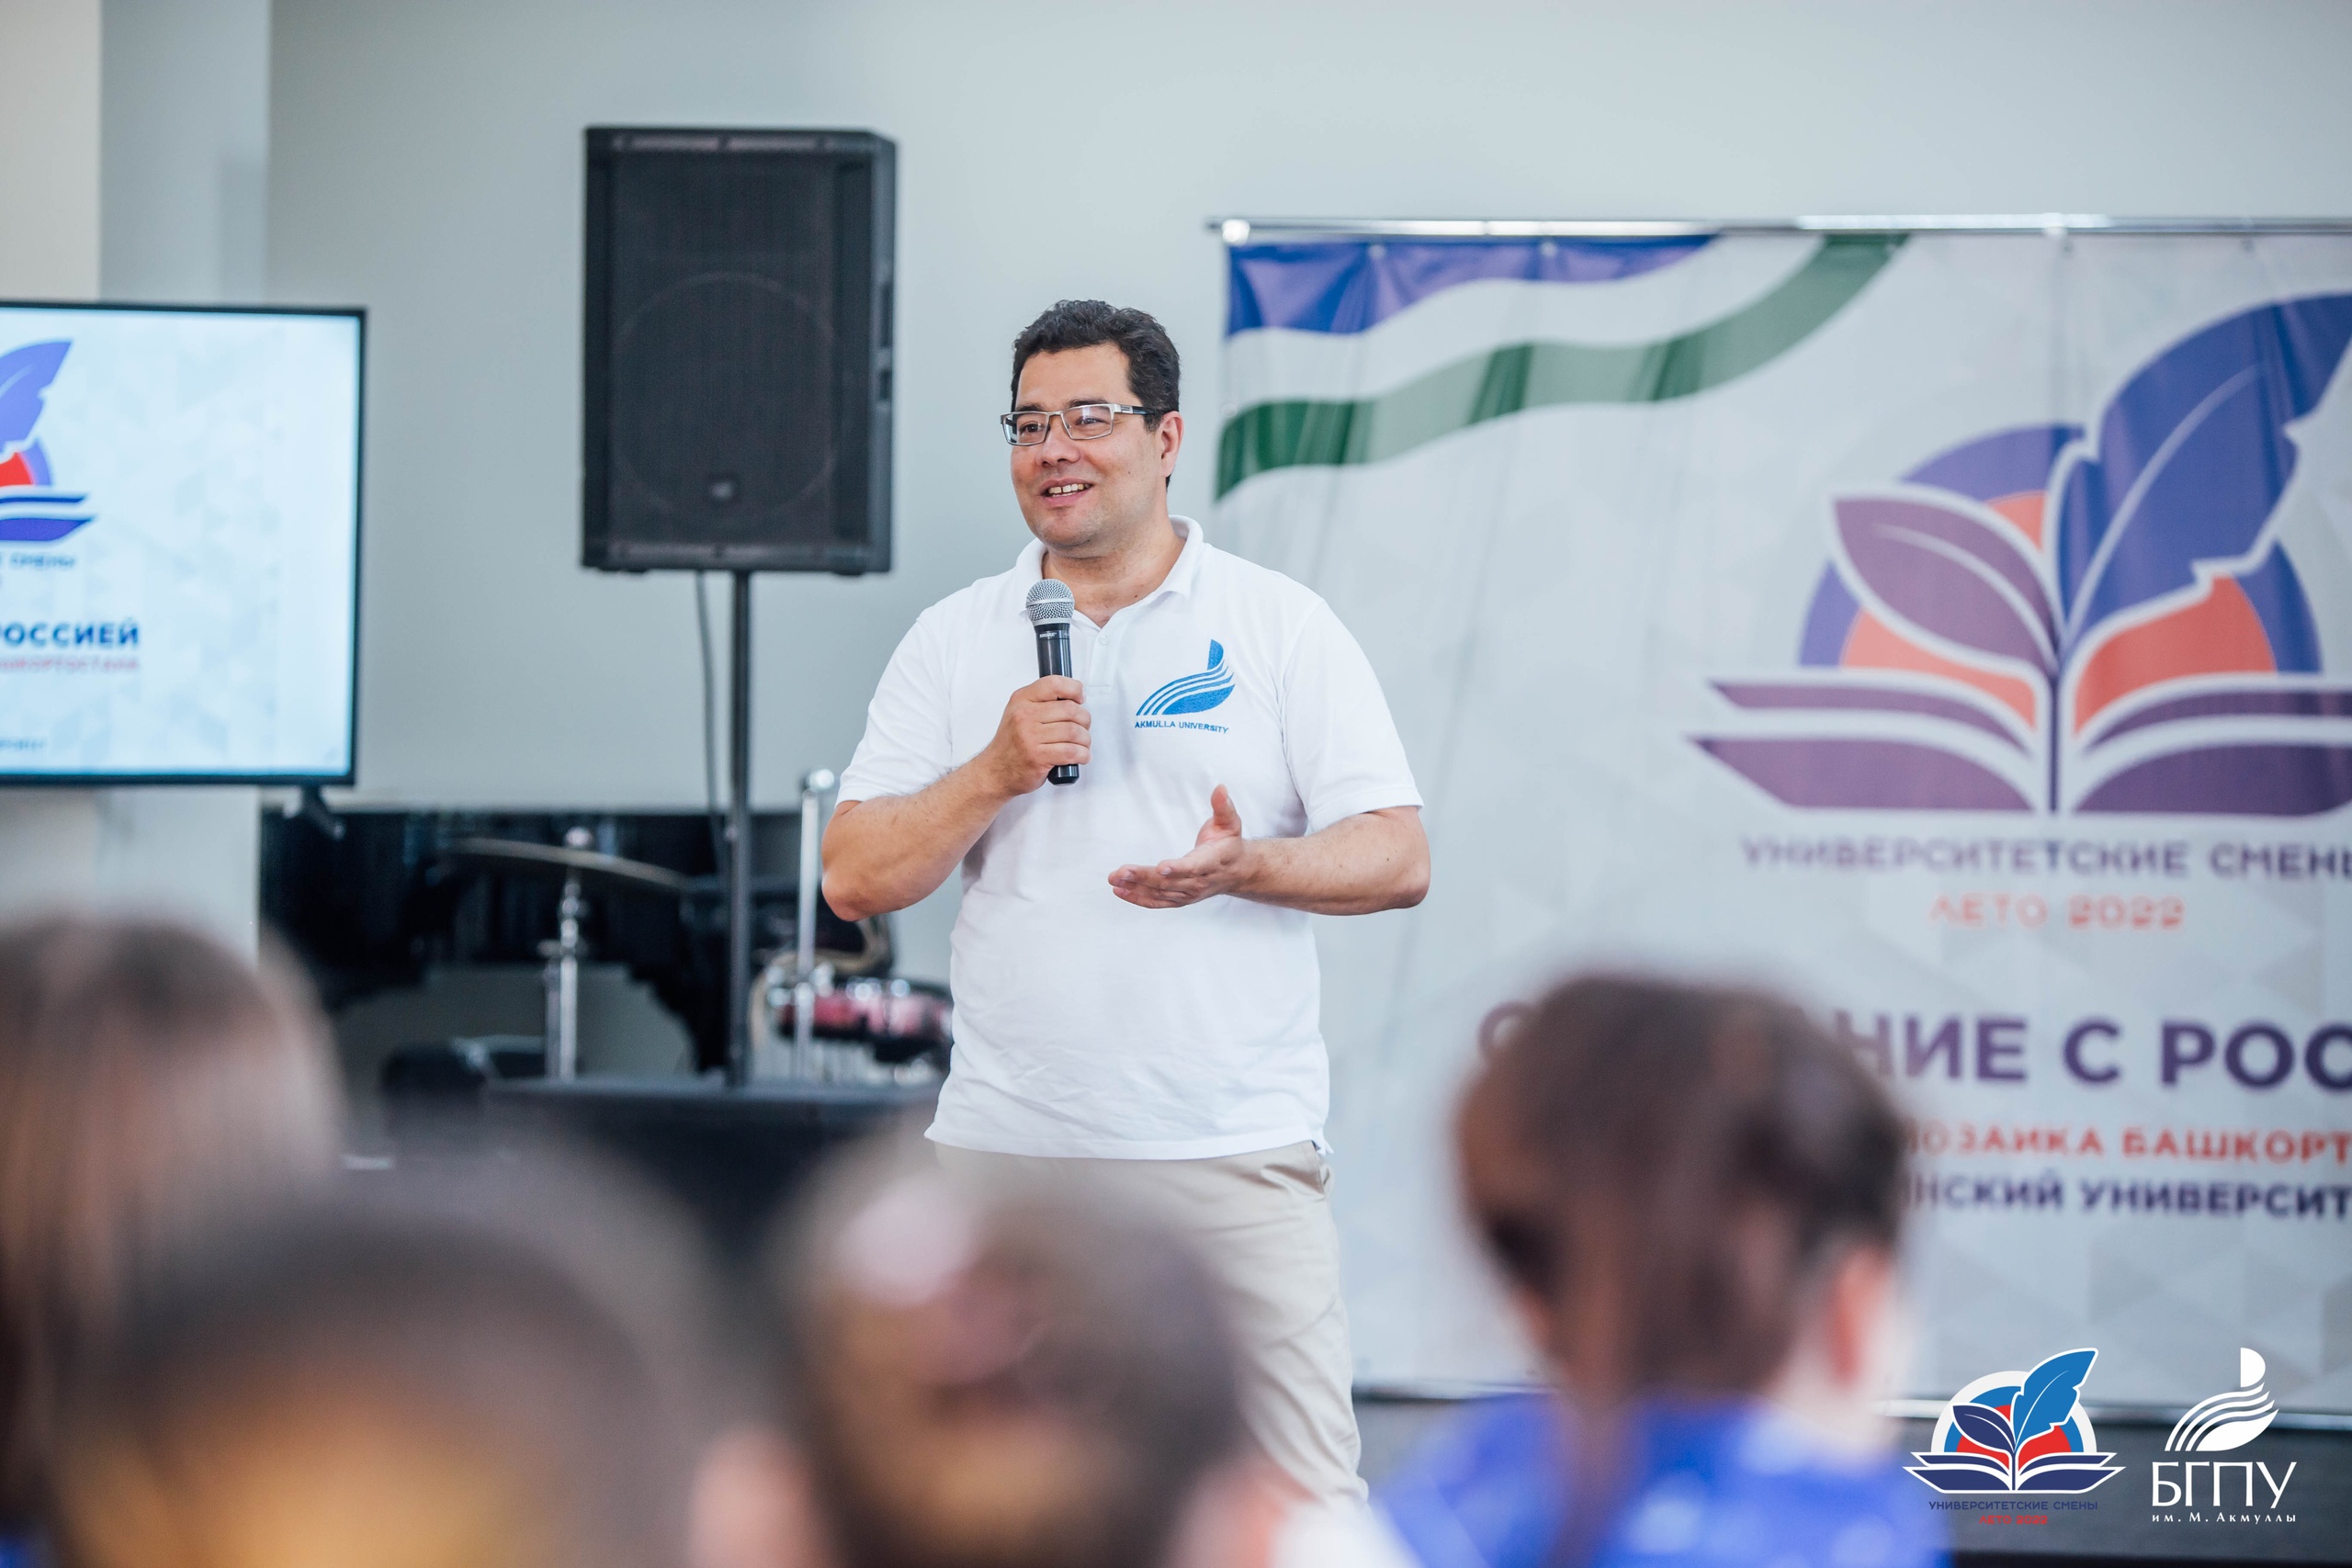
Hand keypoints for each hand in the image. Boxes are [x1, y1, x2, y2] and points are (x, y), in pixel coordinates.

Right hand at [984, 675, 1089, 795]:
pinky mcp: (1037, 757)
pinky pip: (1071, 752)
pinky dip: (1082, 755)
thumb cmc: (1012, 744)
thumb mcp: (1020, 713)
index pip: (1054, 684)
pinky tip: (1081, 756)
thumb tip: (1075, 698)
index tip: (1080, 698)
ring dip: (1085, 740)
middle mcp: (1024, 716)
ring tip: (1082, 744)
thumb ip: (1043, 702)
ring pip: (1074, 731)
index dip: (1074, 689)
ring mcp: (1030, 737)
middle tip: (1083, 727)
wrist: (995, 771)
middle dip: (1084, 720)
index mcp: (1021, 700)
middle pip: (1070, 709)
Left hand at [1109, 786, 1252, 908]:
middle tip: (1121, 871)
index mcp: (1212, 862)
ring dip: (1135, 887)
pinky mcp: (1180, 899)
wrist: (1237, 872)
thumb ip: (1223, 806)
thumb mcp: (1230, 823)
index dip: (1178, 868)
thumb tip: (1220, 788)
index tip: (1161, 867)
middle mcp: (1199, 882)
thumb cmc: (1229, 844)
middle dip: (1144, 877)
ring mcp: (1189, 893)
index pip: (1194, 867)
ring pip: (1160, 893)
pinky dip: (1138, 898)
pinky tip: (1120, 891)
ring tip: (1114, 879)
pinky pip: (1157, 902)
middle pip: (1170, 882)